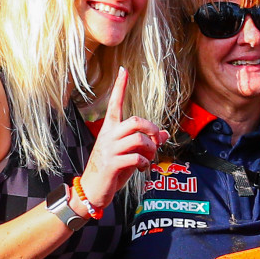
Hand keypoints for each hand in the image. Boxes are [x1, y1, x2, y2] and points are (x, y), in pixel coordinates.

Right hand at [81, 65, 160, 210]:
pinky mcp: (112, 164)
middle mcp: (109, 136)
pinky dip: (145, 163)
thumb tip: (166, 134)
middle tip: (156, 140)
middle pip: (135, 121)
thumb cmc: (112, 169)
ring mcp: (110, 149)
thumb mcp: (130, 153)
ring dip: (151, 149)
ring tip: (148, 158)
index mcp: (110, 129)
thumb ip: (146, 142)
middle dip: (152, 128)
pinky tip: (142, 168)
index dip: (120, 87)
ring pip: (139, 139)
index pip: (115, 103)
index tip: (123, 69)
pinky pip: (137, 157)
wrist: (93, 189)